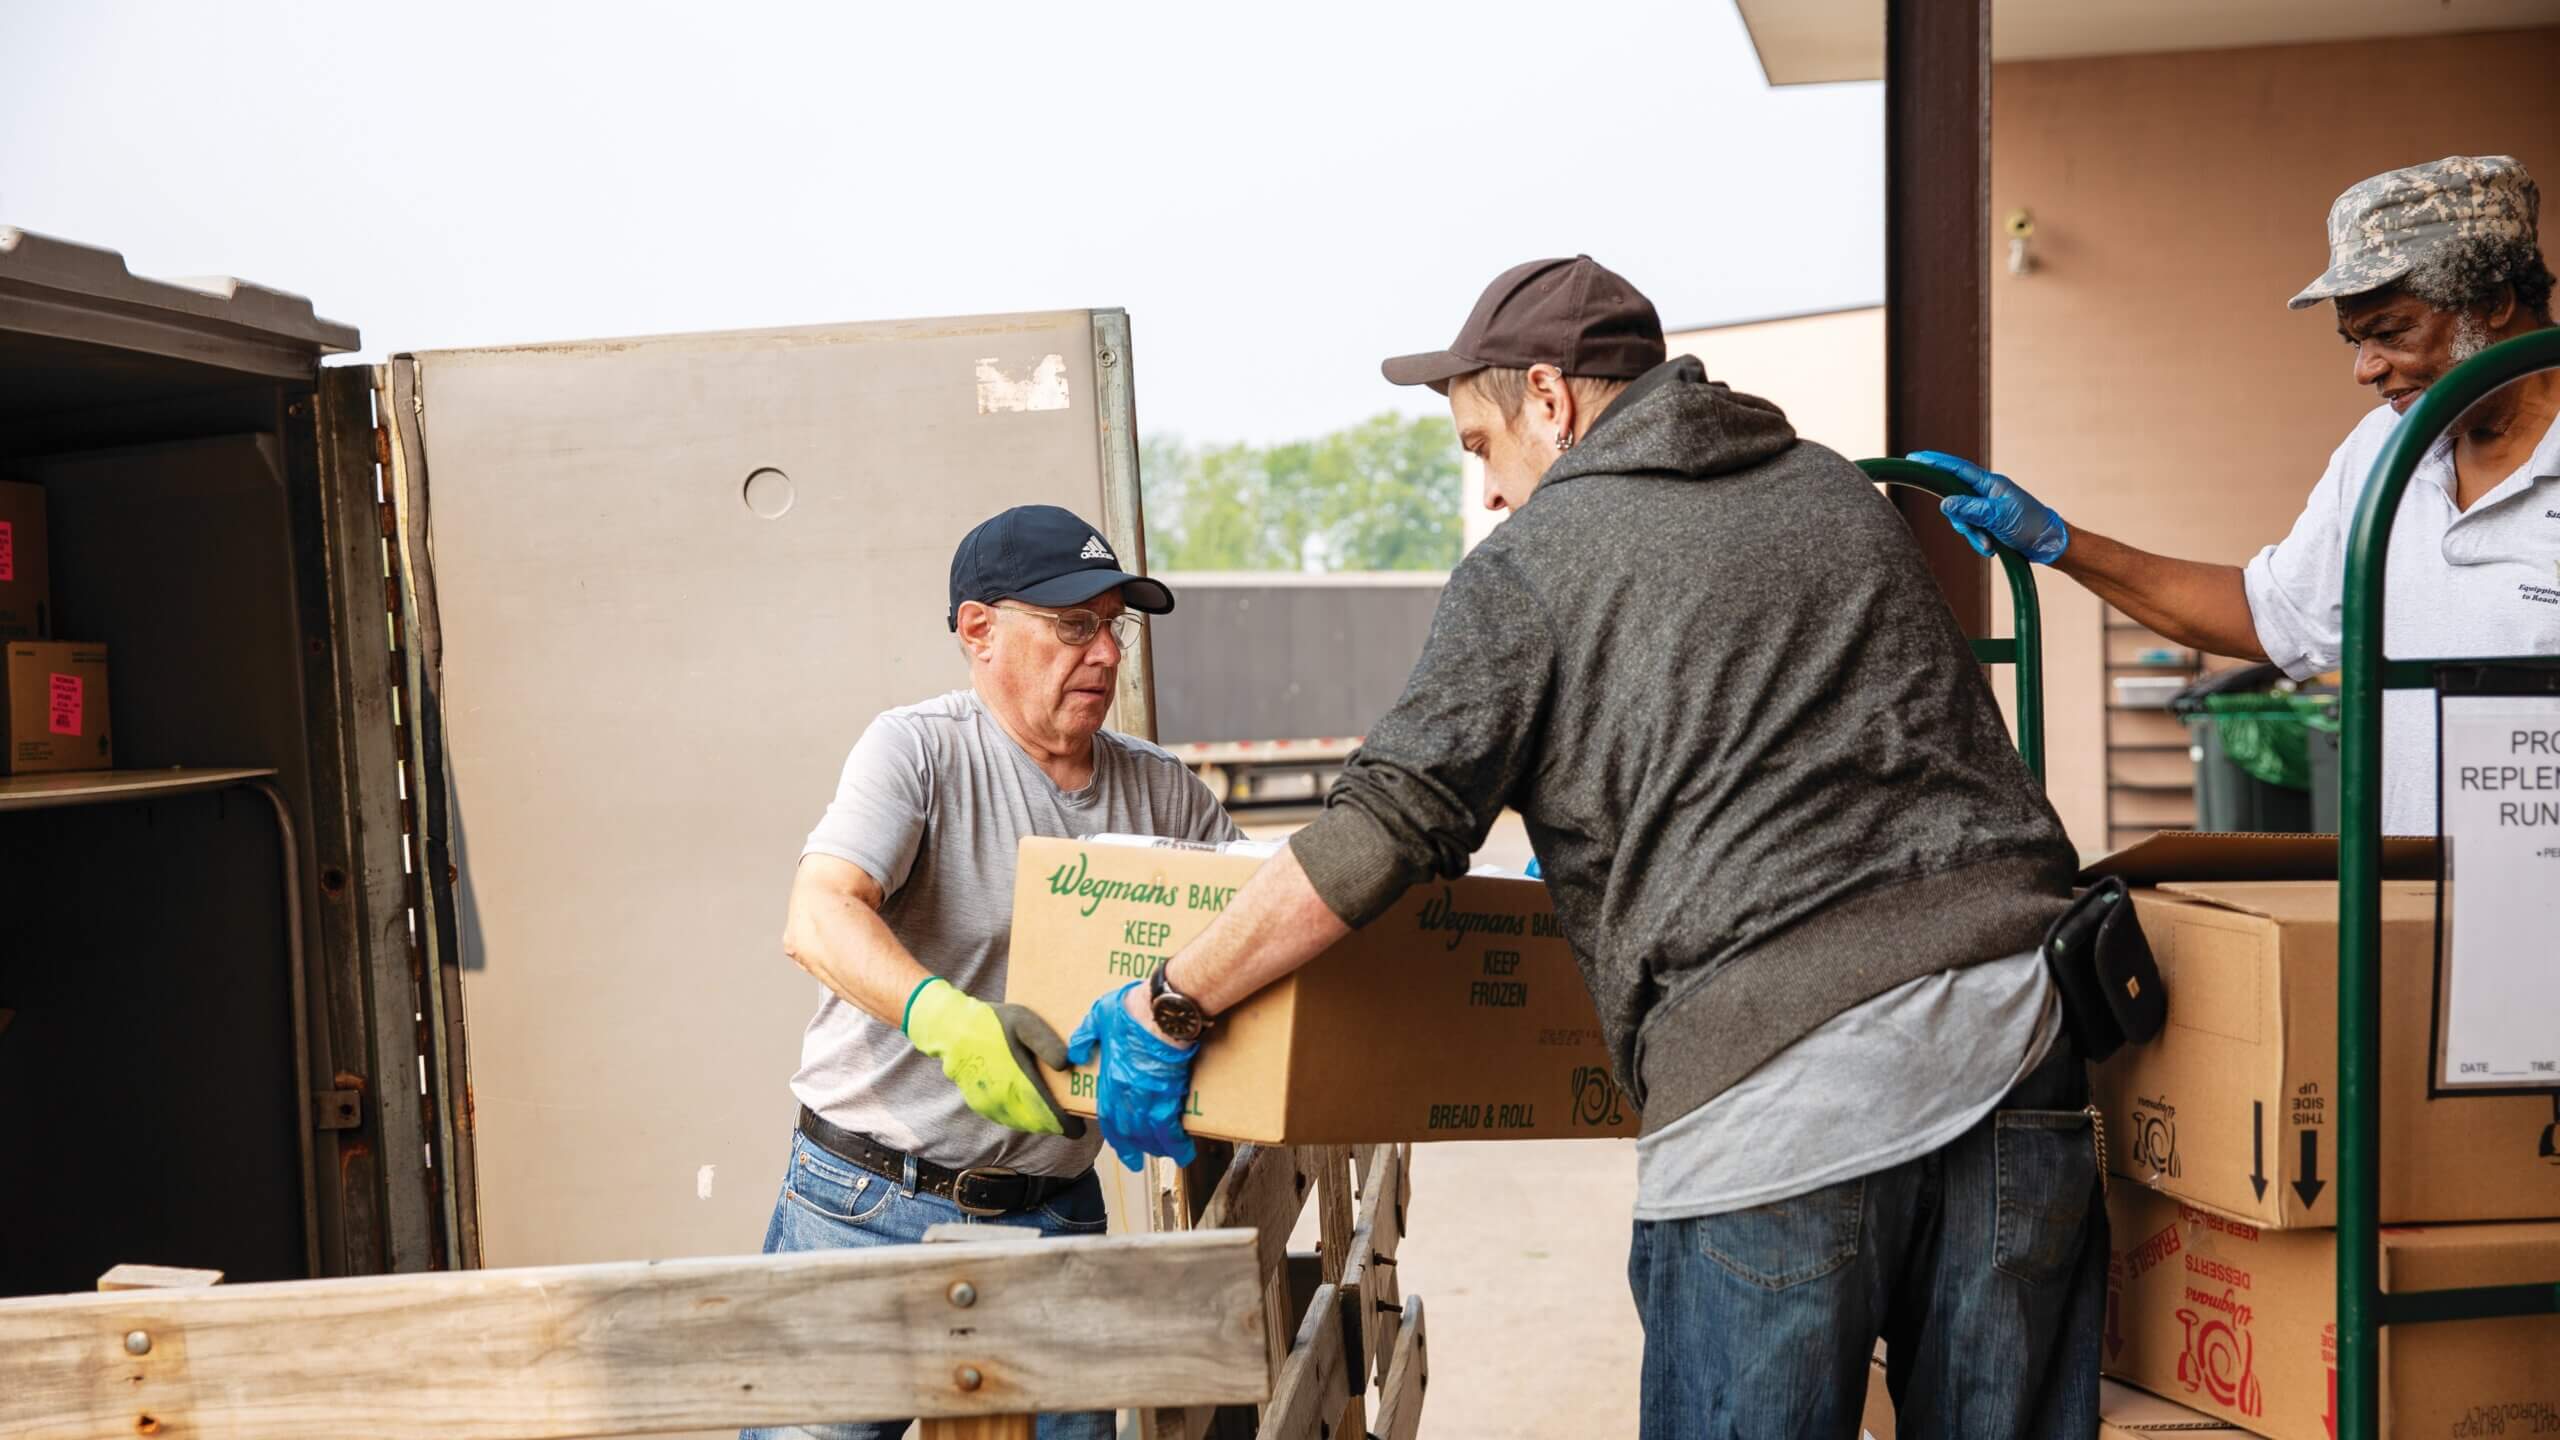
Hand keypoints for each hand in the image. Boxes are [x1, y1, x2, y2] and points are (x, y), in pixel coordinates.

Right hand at [903, 978, 1084, 1138]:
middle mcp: (1004, 1100)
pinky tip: (1030, 1106)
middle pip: (1038, 1124)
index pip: (1049, 1116)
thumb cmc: (992, 1023)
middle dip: (1056, 1125)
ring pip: (1023, 1124)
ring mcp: (990, 1105)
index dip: (1068, 1126)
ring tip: (1053, 1112)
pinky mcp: (981, 1105)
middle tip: (1071, 1118)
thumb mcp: (1025, 1022)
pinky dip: (1023, 1118)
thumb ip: (1047, 1043)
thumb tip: (1066, 1065)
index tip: (1080, 1128)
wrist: (951, 1030)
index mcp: (1018, 1082)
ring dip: (1040, 1122)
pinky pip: (1009, 1119)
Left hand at [1066, 981, 1199, 1170]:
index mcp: (1110, 1078)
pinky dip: (1177, 1143)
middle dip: (1137, 1148)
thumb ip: (1084, 1035)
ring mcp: (1148, 1096)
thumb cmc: (1132, 1009)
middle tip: (1142, 1159)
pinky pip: (1171, 1127)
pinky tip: (1184, 1151)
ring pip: (1150, 1134)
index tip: (1123, 1151)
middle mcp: (1127, 1094)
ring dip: (1158, 1148)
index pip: (1108, 1118)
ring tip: (1167, 1155)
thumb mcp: (1098, 1015)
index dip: (1116, 1138)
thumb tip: (1074, 1053)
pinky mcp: (1169, 1093)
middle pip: (1130, 1131)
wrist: (1162, 1009)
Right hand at [1906, 450, 2070, 564]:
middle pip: (1955, 499)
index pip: (1957, 469)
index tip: (1915, 458)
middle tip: (1974, 531)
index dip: (1935, 463)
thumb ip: (1970, 509)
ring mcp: (1987, 507)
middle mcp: (1986, 493)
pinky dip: (1979, 541)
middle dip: (1960, 519)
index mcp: (1990, 484)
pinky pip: (1973, 530)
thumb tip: (1944, 503)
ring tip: (1990, 545)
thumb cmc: (2030, 525)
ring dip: (1974, 535)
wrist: (2049, 544)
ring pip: (1963, 518)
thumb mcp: (1998, 516)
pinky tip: (1991, 548)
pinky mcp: (1989, 522)